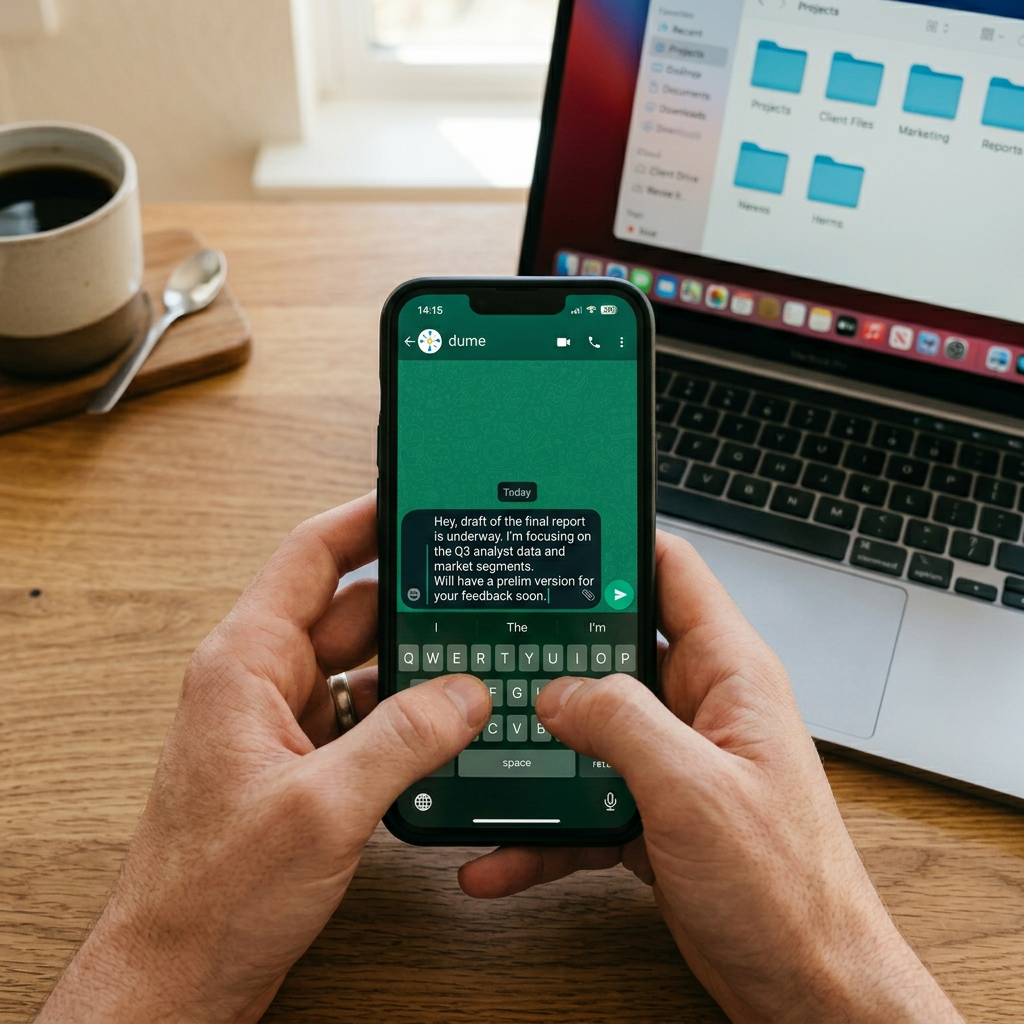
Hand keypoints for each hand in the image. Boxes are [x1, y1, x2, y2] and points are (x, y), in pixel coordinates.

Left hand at [38, 493, 490, 1023]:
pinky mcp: (301, 762)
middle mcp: (261, 682)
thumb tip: (465, 693)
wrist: (182, 972)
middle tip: (474, 590)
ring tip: (474, 656)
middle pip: (349, 610)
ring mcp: (282, 723)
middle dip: (410, 600)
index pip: (311, 557)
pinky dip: (403, 710)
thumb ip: (404, 740)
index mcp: (246, 663)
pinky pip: (363, 712)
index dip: (364, 518)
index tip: (414, 497)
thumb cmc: (213, 894)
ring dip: (412, 662)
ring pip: (361, 664)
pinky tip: (444, 720)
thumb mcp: (324, 807)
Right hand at [460, 531, 961, 1023]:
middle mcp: (701, 707)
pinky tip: (501, 848)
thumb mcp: (696, 790)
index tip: (558, 536)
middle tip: (492, 638)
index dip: (618, 542)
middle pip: (614, 647)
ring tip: (481, 738)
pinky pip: (586, 797)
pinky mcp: (653, 811)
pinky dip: (544, 819)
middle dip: (556, 645)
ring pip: (591, 724)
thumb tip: (559, 691)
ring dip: (540, 738)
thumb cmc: (787, 892)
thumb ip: (623, 723)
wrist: (805, 989)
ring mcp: (674, 761)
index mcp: (729, 674)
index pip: (672, 573)